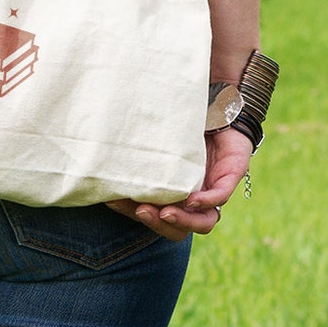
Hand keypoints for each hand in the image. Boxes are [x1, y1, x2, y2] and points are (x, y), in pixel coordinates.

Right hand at [105, 127, 249, 241]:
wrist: (215, 97)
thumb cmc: (179, 119)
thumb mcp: (154, 140)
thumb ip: (135, 154)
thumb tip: (94, 156)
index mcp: (176, 194)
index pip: (158, 220)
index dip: (137, 216)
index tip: (115, 201)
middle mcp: (195, 196)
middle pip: (180, 229)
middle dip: (158, 224)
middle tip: (140, 210)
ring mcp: (215, 187)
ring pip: (204, 222)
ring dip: (182, 221)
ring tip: (163, 212)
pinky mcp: (233, 172)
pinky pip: (221, 196)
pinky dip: (206, 201)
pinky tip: (190, 200)